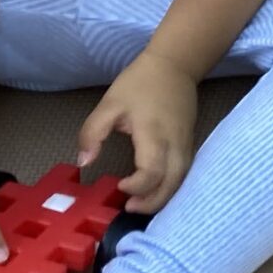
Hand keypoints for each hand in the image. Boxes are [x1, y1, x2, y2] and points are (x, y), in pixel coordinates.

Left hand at [78, 57, 200, 214]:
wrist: (174, 65)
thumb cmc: (140, 84)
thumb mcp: (109, 104)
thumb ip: (93, 133)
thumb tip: (84, 162)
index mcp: (154, 134)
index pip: (152, 172)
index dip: (136, 187)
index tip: (119, 186)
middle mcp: (175, 144)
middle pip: (171, 184)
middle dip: (152, 202)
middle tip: (129, 208)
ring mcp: (186, 145)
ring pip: (180, 181)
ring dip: (162, 198)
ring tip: (140, 205)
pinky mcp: (189, 144)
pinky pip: (183, 173)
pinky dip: (170, 187)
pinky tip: (155, 191)